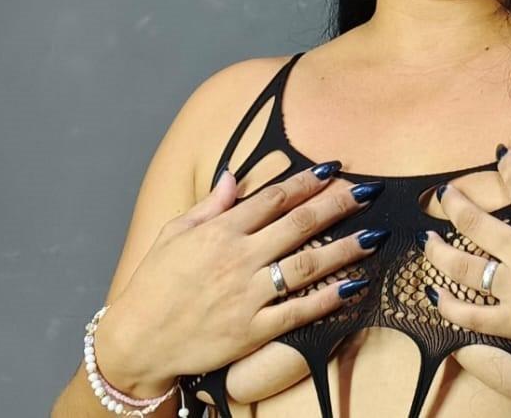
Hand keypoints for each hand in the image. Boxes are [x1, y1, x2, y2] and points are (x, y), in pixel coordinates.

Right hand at [95, 165, 381, 396]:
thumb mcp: (173, 233)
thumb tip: (234, 174)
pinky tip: (354, 285)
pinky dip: (328, 298)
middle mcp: (237, 260)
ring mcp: (247, 296)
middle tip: (368, 190)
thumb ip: (209, 205)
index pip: (273, 198)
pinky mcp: (252, 331)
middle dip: (337, 205)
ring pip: (306, 265)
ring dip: (344, 248)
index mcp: (219, 232)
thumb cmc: (153, 284)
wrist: (136, 341)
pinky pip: (298, 311)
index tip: (333, 168)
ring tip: (374, 235)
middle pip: (298, 224)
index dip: (306, 181)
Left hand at [420, 144, 510, 378]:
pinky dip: (449, 307)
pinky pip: (471, 317)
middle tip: (445, 195)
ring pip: (463, 268)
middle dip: (455, 204)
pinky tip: (436, 296)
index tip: (500, 153)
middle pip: (474, 223)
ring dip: (439, 252)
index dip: (507, 165)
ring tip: (428, 241)